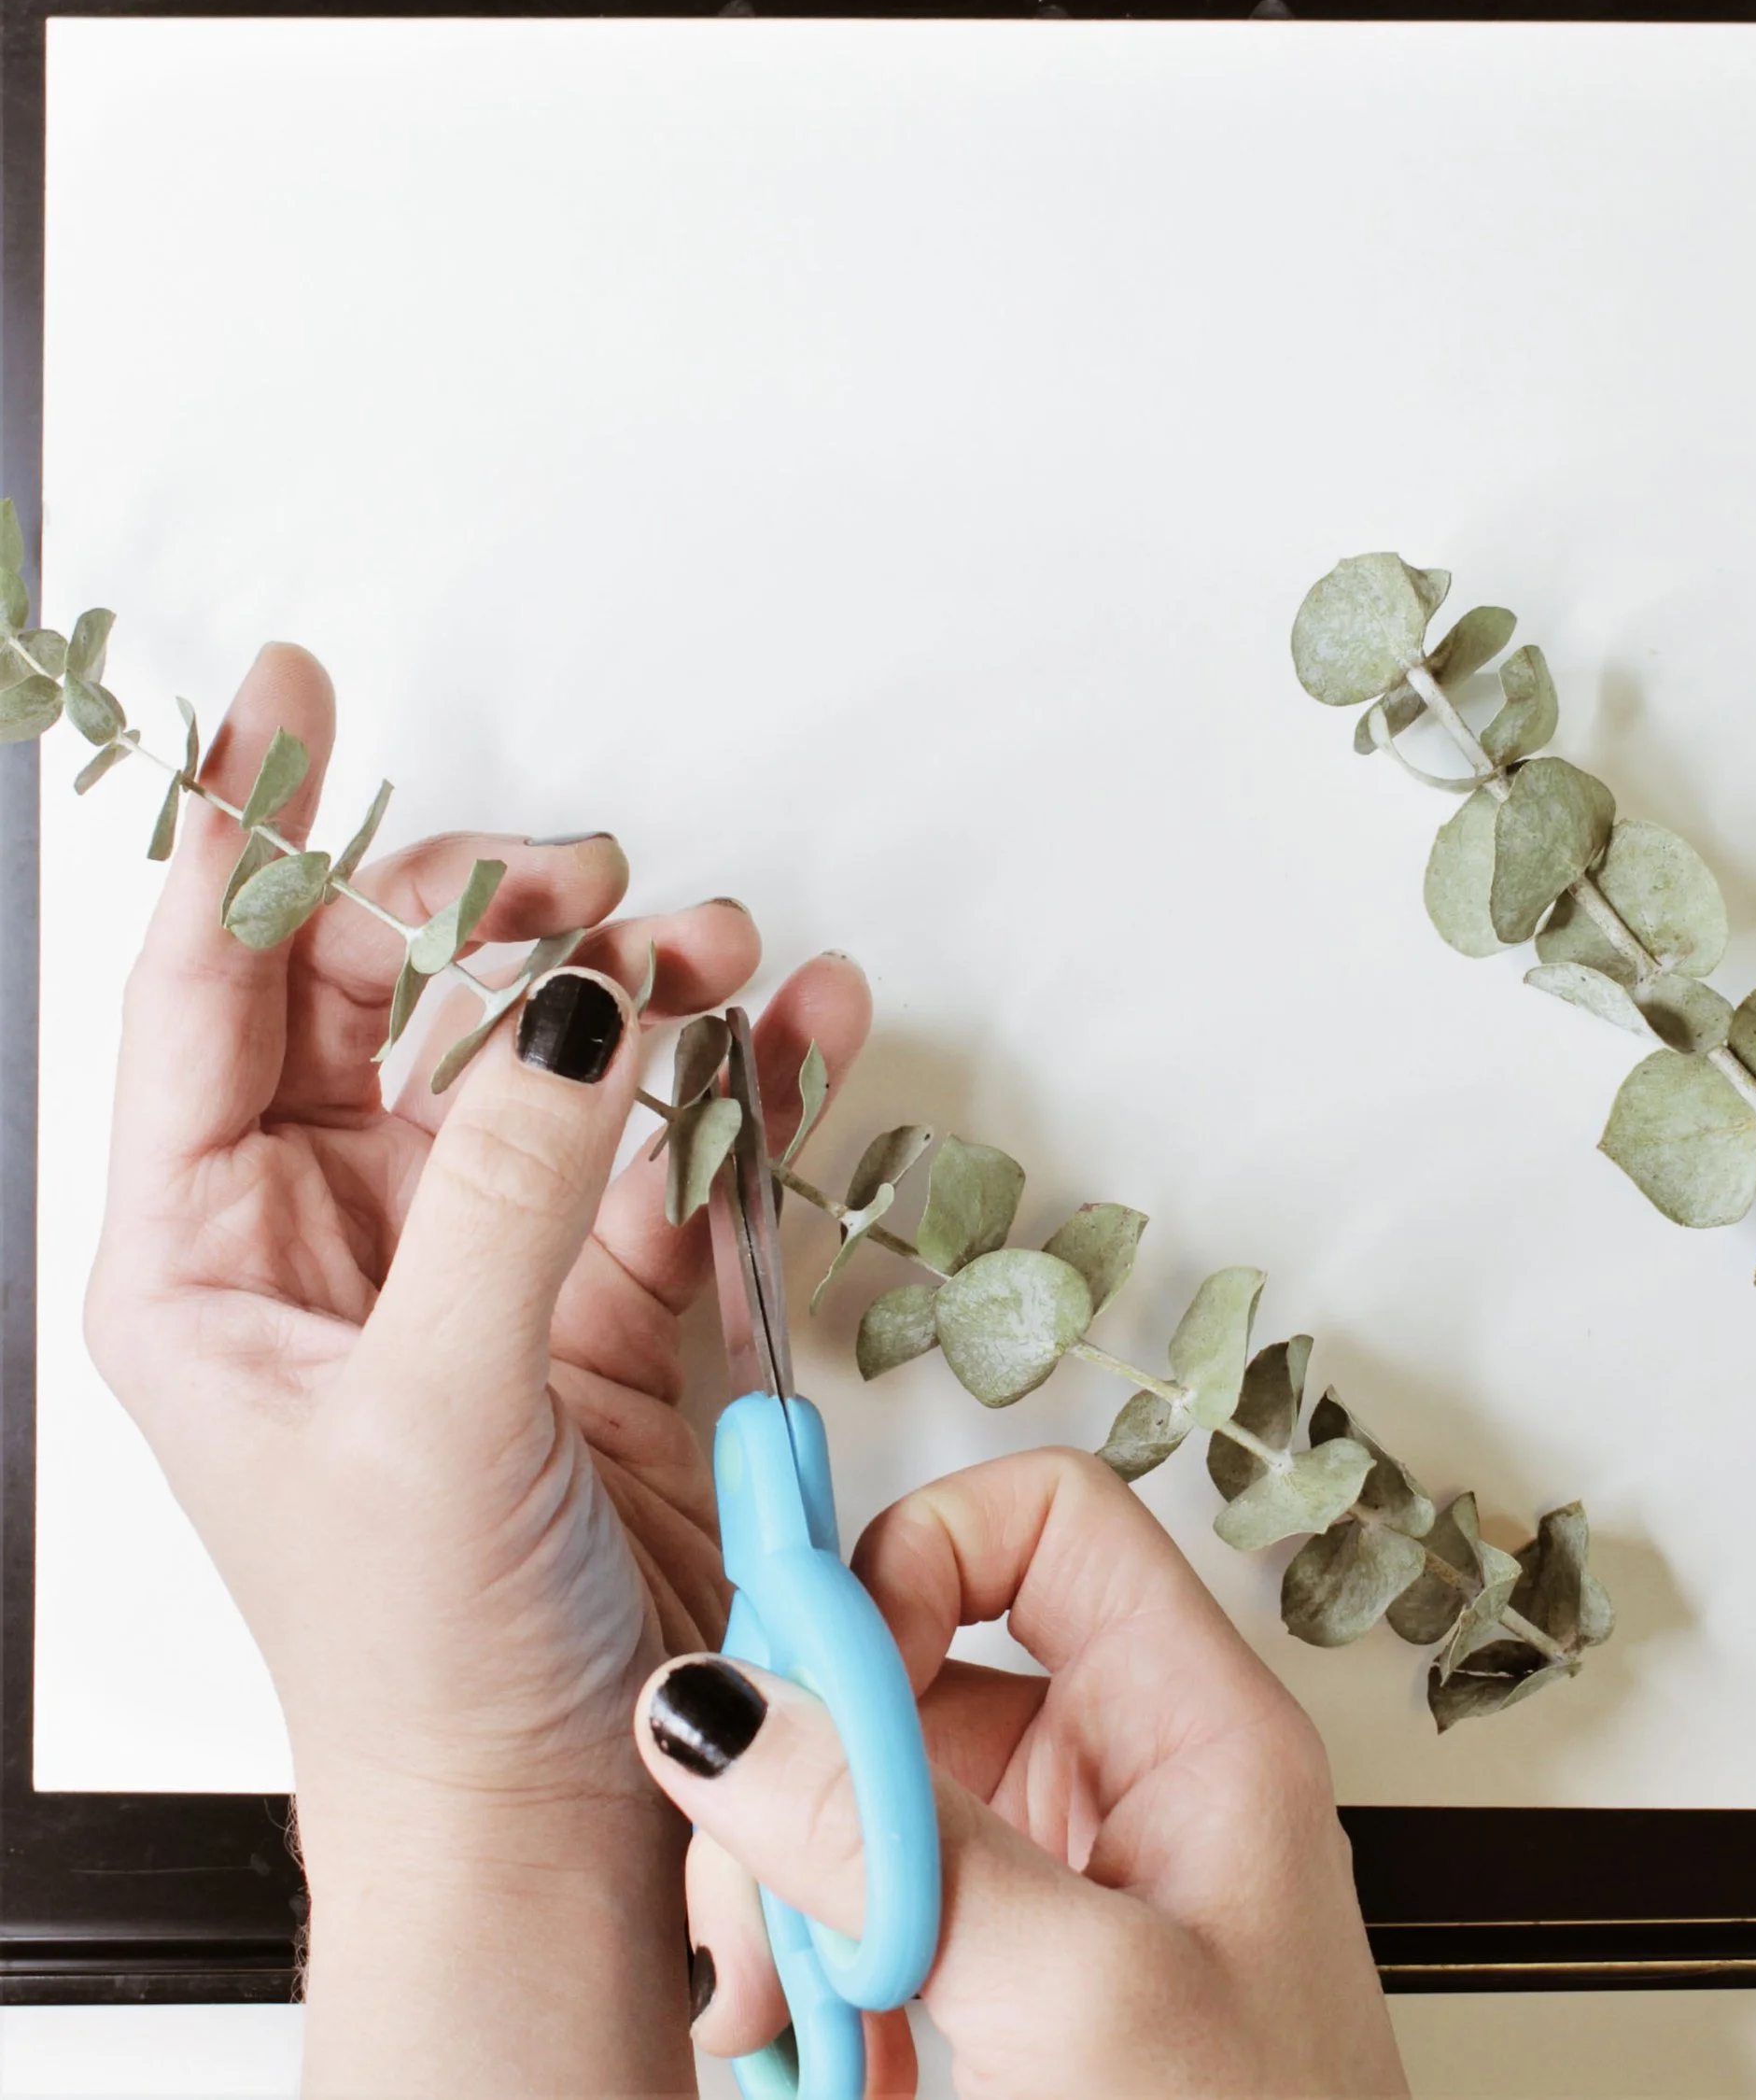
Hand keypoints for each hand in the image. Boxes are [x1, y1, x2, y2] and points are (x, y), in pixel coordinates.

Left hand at [85, 642, 870, 2092]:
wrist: (577, 1806)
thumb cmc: (424, 1660)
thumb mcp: (432, 1414)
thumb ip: (504, 1189)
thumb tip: (567, 1003)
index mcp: (217, 1251)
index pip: (209, 986)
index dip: (247, 829)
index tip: (286, 691)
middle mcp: (349, 1228)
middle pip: (405, 984)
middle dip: (494, 911)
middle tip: (585, 892)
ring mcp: (496, 1246)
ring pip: (558, 1041)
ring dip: (640, 978)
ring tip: (712, 960)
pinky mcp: (625, 1282)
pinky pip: (687, 1129)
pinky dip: (753, 1067)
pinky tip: (804, 1021)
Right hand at [636, 1450, 1410, 2097]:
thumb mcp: (1083, 2004)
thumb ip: (902, 1846)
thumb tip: (731, 1707)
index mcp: (1194, 1733)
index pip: (1044, 1525)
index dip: (915, 1561)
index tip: (808, 1683)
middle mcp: (1119, 1789)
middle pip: (915, 1666)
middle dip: (811, 1770)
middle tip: (759, 1904)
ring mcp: (1047, 1897)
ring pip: (860, 1802)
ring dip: (783, 1899)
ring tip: (776, 2025)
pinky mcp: (984, 1996)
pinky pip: (850, 1924)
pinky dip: (800, 1987)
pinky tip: (803, 2070)